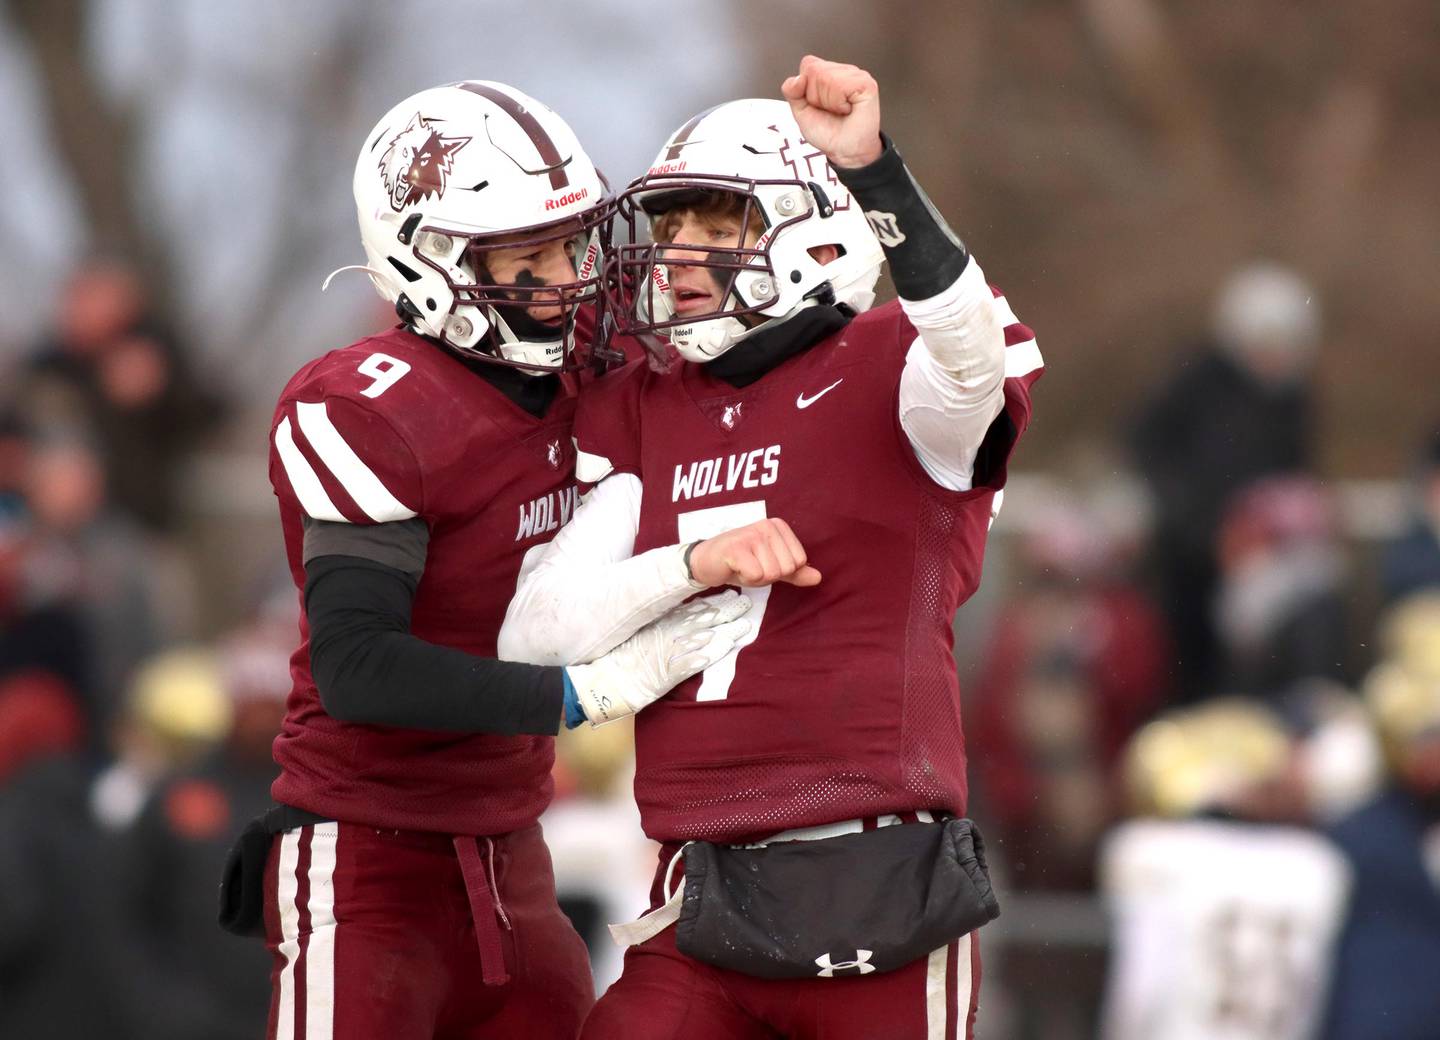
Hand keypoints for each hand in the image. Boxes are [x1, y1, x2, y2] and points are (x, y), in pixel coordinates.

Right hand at [565, 591, 752, 724]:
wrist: (608, 680)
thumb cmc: (620, 657)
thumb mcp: (640, 632)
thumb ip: (659, 623)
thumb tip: (678, 613)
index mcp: (661, 622)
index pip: (692, 607)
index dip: (713, 600)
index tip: (729, 592)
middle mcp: (669, 632)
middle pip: (704, 617)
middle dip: (727, 609)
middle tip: (745, 601)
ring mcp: (672, 651)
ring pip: (707, 635)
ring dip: (727, 628)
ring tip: (745, 622)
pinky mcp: (674, 671)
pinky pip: (699, 659)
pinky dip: (715, 650)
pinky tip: (729, 644)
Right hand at [687, 517, 821, 588]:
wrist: (708, 562)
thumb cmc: (741, 563)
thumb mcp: (772, 567)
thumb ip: (795, 572)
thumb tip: (818, 577)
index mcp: (779, 527)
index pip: (799, 562)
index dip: (780, 571)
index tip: (762, 562)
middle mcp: (767, 526)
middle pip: (786, 568)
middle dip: (768, 575)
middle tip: (750, 565)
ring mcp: (751, 534)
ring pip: (771, 573)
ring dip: (755, 577)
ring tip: (742, 566)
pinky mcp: (737, 548)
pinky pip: (756, 575)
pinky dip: (745, 578)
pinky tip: (734, 567)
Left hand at [781, 54, 882, 168]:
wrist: (845, 152)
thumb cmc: (828, 132)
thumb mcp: (801, 111)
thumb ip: (792, 91)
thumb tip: (798, 78)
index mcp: (828, 72)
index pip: (808, 64)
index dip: (807, 88)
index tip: (818, 104)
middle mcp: (843, 70)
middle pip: (815, 70)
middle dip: (816, 96)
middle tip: (830, 110)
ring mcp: (856, 75)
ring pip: (827, 77)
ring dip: (829, 101)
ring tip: (839, 110)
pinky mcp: (866, 84)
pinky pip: (841, 86)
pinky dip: (839, 103)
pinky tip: (847, 109)